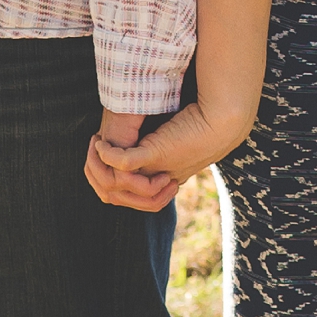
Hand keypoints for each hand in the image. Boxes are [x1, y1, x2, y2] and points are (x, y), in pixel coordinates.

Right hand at [85, 98, 243, 212]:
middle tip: (94, 151)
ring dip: (97, 164)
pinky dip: (107, 155)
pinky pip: (122, 164)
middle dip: (96, 175)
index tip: (102, 157)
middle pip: (112, 194)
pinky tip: (100, 143)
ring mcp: (154, 170)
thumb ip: (156, 148)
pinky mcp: (155, 154)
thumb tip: (136, 143)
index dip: (106, 182)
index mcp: (159, 181)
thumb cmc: (201, 124)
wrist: (222, 119)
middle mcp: (155, 181)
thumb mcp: (172, 141)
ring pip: (113, 183)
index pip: (123, 196)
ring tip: (96, 145)